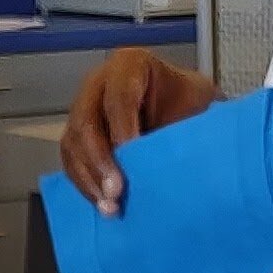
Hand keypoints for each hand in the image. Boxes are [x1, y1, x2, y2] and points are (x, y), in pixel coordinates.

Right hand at [57, 50, 218, 214]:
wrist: (184, 112)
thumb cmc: (191, 104)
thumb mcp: (200, 103)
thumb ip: (189, 121)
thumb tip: (182, 154)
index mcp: (130, 65)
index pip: (118, 97)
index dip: (123, 128)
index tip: (135, 156)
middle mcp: (98, 85)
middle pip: (86, 123)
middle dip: (99, 162)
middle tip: (117, 193)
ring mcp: (83, 111)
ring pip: (73, 146)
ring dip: (90, 180)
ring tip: (111, 207)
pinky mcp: (78, 139)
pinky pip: (72, 163)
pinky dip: (86, 186)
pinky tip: (104, 204)